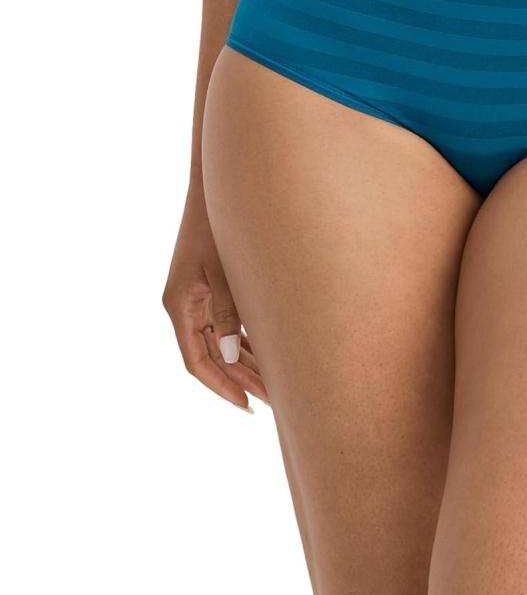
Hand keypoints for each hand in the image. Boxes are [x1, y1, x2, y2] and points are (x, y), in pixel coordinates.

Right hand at [162, 184, 268, 411]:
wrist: (218, 188)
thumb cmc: (218, 226)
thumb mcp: (224, 271)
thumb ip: (228, 312)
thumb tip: (230, 354)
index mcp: (180, 305)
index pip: (197, 361)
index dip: (221, 386)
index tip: (246, 406)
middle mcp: (185, 306)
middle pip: (211, 357)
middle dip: (241, 381)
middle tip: (273, 402)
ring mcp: (198, 298)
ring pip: (221, 344)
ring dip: (246, 364)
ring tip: (278, 386)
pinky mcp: (211, 289)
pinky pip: (228, 326)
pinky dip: (247, 342)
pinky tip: (271, 356)